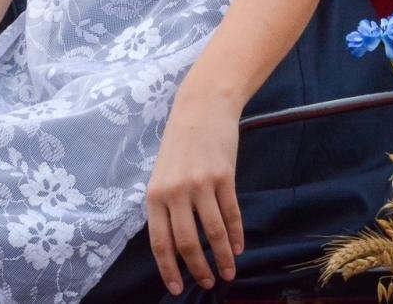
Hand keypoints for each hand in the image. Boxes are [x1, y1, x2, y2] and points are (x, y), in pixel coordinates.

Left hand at [145, 92, 244, 294]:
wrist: (201, 108)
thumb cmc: (179, 143)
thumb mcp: (162, 173)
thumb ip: (164, 205)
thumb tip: (171, 243)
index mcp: (154, 194)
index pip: (159, 241)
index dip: (168, 269)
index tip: (176, 288)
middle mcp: (175, 191)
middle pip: (187, 242)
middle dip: (197, 268)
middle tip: (206, 283)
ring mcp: (200, 184)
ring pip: (213, 232)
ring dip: (222, 257)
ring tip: (227, 273)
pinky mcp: (225, 177)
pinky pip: (231, 214)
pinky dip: (236, 235)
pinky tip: (238, 249)